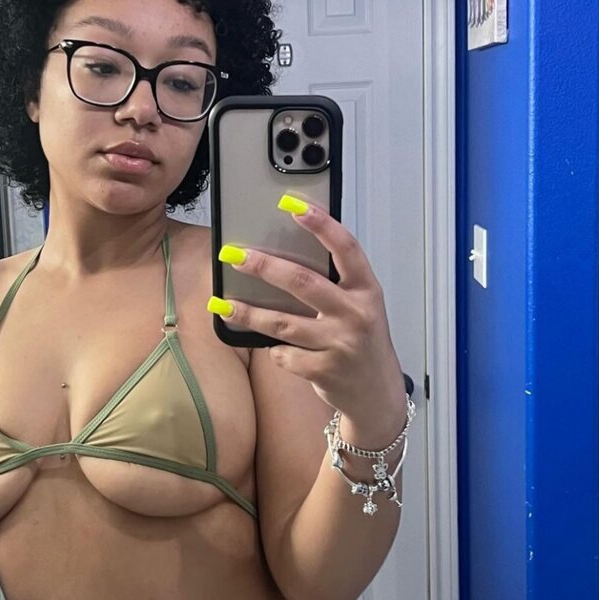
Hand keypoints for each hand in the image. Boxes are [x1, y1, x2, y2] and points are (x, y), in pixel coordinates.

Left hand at [209, 196, 406, 425]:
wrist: (377, 394)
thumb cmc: (362, 343)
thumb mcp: (361, 308)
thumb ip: (335, 285)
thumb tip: (284, 258)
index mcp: (367, 290)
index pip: (346, 248)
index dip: (320, 224)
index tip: (292, 205)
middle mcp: (355, 314)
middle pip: (302, 282)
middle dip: (263, 266)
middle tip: (235, 255)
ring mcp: (339, 344)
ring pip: (282, 323)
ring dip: (248, 312)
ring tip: (222, 303)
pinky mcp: (323, 370)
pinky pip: (284, 355)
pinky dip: (274, 350)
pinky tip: (274, 348)